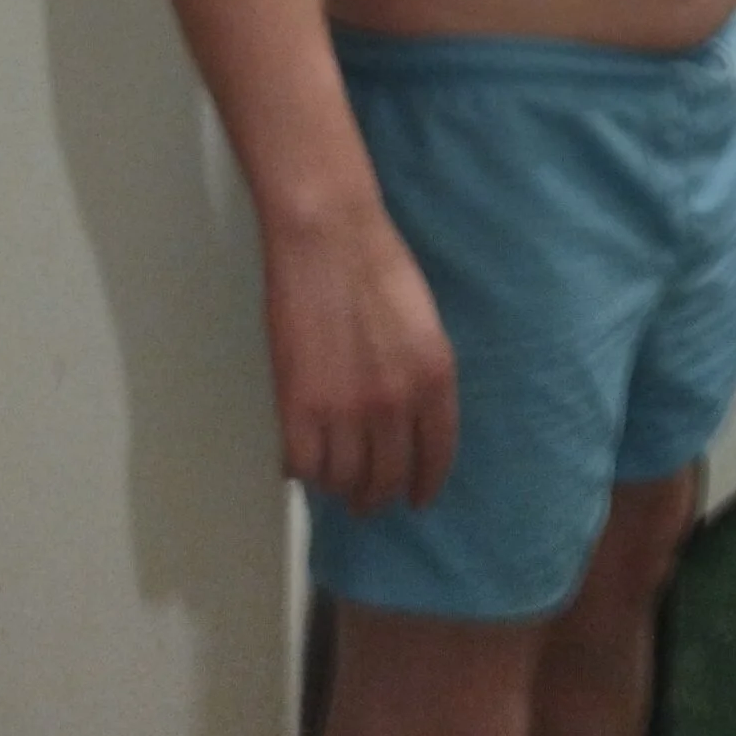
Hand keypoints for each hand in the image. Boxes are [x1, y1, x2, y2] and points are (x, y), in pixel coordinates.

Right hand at [263, 206, 457, 516]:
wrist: (329, 237)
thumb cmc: (378, 266)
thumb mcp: (424, 326)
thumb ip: (421, 377)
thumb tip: (409, 423)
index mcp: (435, 379)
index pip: (436, 456)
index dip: (424, 484)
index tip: (416, 499)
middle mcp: (396, 404)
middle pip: (387, 477)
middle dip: (377, 494)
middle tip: (365, 498)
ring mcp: (346, 410)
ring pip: (344, 479)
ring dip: (338, 485)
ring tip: (332, 478)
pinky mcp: (299, 406)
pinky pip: (303, 465)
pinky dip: (302, 470)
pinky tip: (302, 460)